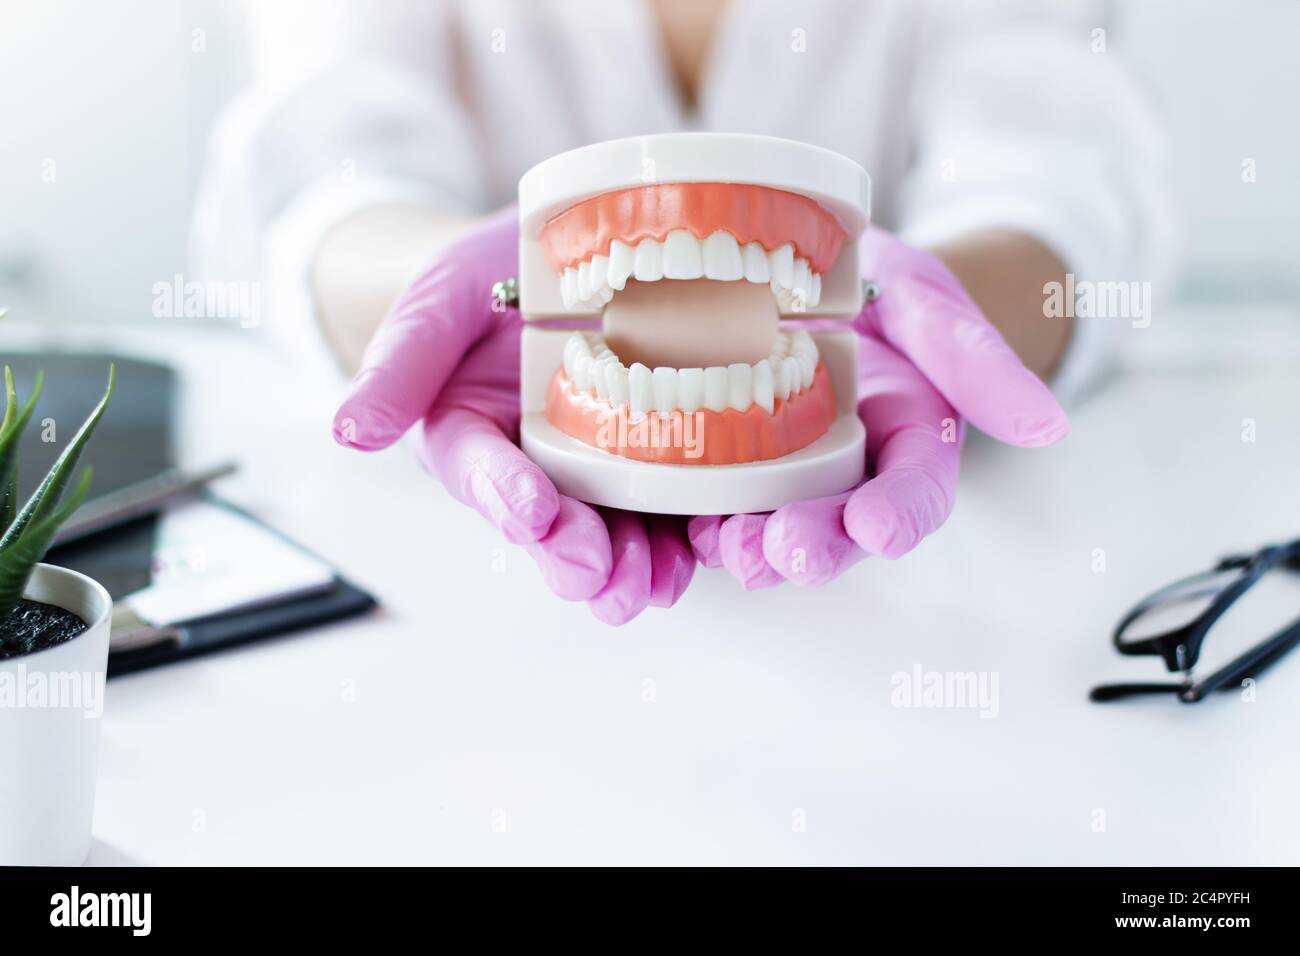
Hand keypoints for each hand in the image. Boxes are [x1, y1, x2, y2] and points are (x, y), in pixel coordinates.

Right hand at [332, 207, 694, 624]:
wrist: (561, 256)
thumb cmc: (490, 278)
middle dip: (575, 556)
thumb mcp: (438, 300)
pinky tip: (717, 539)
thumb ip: (400, 363)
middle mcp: (537, 468)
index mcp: (473, 439)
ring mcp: (602, 468)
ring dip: (638, 563)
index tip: (529, 511)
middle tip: (599, 573)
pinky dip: (698, 526)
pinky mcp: (664, 458)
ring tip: (658, 578)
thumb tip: (349, 430)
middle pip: (551, 526)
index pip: (480, 472)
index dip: (502, 494)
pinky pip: (681, 500)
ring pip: (618, 529)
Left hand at [687, 226, 1068, 587]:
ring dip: (753, 546)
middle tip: (789, 551)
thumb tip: (1050, 425)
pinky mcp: (736, 465)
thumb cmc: (887, 290)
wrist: (821, 282)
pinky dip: (700, 521)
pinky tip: (683, 527)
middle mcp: (853, 472)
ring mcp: (791, 473)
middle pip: (841, 524)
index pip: (918, 489)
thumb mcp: (934, 305)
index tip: (880, 529)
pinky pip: (718, 502)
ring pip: (776, 525)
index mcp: (912, 441)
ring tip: (728, 548)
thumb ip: (980, 360)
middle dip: (818, 545)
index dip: (902, 513)